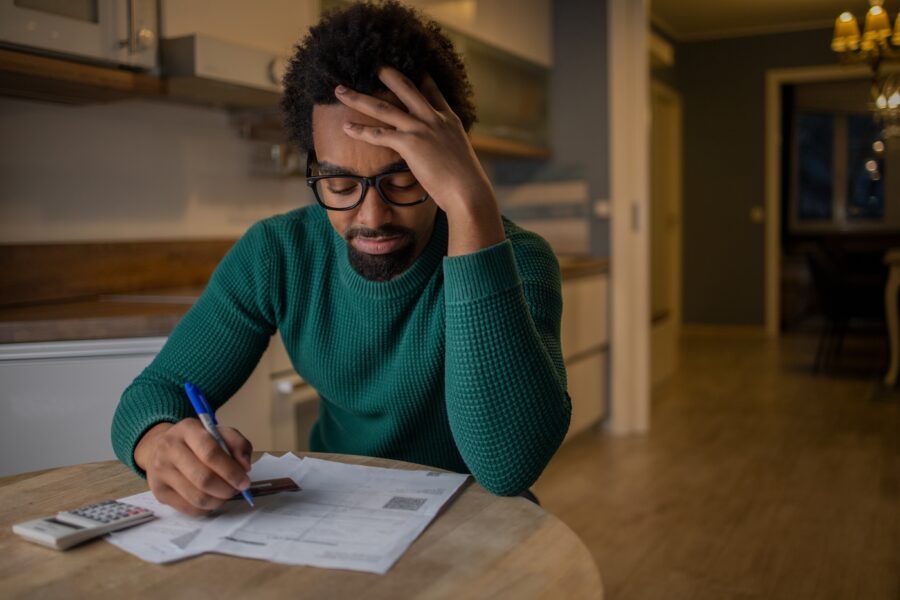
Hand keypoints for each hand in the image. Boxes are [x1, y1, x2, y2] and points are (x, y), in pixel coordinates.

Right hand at [134, 420, 251, 516]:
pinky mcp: (158, 491)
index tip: (245, 481)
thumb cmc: (197, 441)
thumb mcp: (219, 432)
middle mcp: (169, 449)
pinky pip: (189, 508)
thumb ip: (238, 444)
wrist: (161, 448)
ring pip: (197, 497)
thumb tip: (245, 467)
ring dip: (219, 500)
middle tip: (237, 489)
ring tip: (226, 494)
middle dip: (227, 489)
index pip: (210, 453)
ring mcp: (160, 472)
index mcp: (187, 429)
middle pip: (203, 478)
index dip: (231, 471)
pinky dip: (207, 508)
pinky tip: (212, 499)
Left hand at [334, 66, 504, 254]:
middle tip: (374, 65)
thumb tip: (441, 157)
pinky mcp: (410, 144)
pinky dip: (361, 130)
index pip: (433, 92)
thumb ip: (446, 149)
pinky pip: (380, 134)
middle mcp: (435, 119)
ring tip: (341, 90)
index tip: (412, 68)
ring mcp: (422, 129)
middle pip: (407, 88)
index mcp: (449, 120)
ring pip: (384, 108)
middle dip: (387, 74)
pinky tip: (346, 127)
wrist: (469, 192)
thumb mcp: (459, 157)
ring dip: (359, 98)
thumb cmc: (466, 184)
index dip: (421, 78)